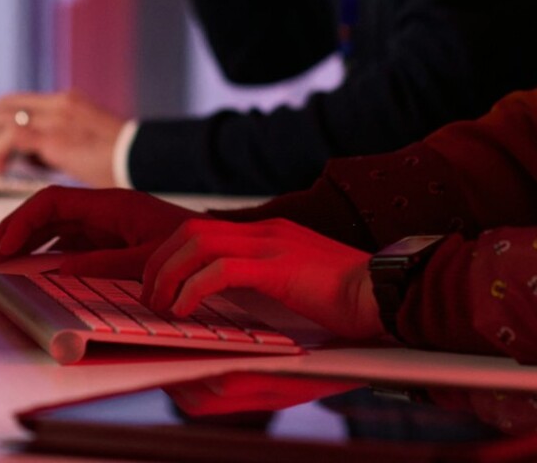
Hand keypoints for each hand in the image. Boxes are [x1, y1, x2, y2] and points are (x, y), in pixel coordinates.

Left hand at [0, 89, 121, 186]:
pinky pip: (12, 137)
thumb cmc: (122, 160)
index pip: (19, 101)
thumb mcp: (87, 143)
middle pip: (3, 104)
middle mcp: (60, 103)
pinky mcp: (56, 137)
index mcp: (68, 102)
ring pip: (1, 116)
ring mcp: (58, 117)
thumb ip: (59, 143)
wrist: (145, 160)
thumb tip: (34, 157)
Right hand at [0, 187, 193, 283]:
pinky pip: (72, 240)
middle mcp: (105, 208)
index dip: (22, 221)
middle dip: (17, 230)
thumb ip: (105, 263)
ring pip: (57, 225)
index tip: (2, 247)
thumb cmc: (191, 248)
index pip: (54, 201)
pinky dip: (50, 251)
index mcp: (111, 204)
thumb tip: (62, 268)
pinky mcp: (112, 237)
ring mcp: (107, 222)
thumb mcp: (148, 259)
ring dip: (29, 241)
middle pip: (49, 211)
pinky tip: (37, 267)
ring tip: (6, 263)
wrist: (220, 246)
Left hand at [142, 217, 383, 341]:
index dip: (171, 255)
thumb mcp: (296, 287)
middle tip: (149, 297)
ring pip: (196, 243)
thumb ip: (265, 286)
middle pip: (189, 231)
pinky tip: (185, 308)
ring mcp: (272, 244)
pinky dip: (193, 287)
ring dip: (168, 275)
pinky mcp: (278, 265)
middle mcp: (266, 231)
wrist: (387, 294)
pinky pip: (220, 269)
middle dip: (159, 263)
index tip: (157, 285)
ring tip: (161, 305)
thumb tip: (231, 307)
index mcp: (269, 234)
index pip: (203, 229)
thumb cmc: (348, 303)